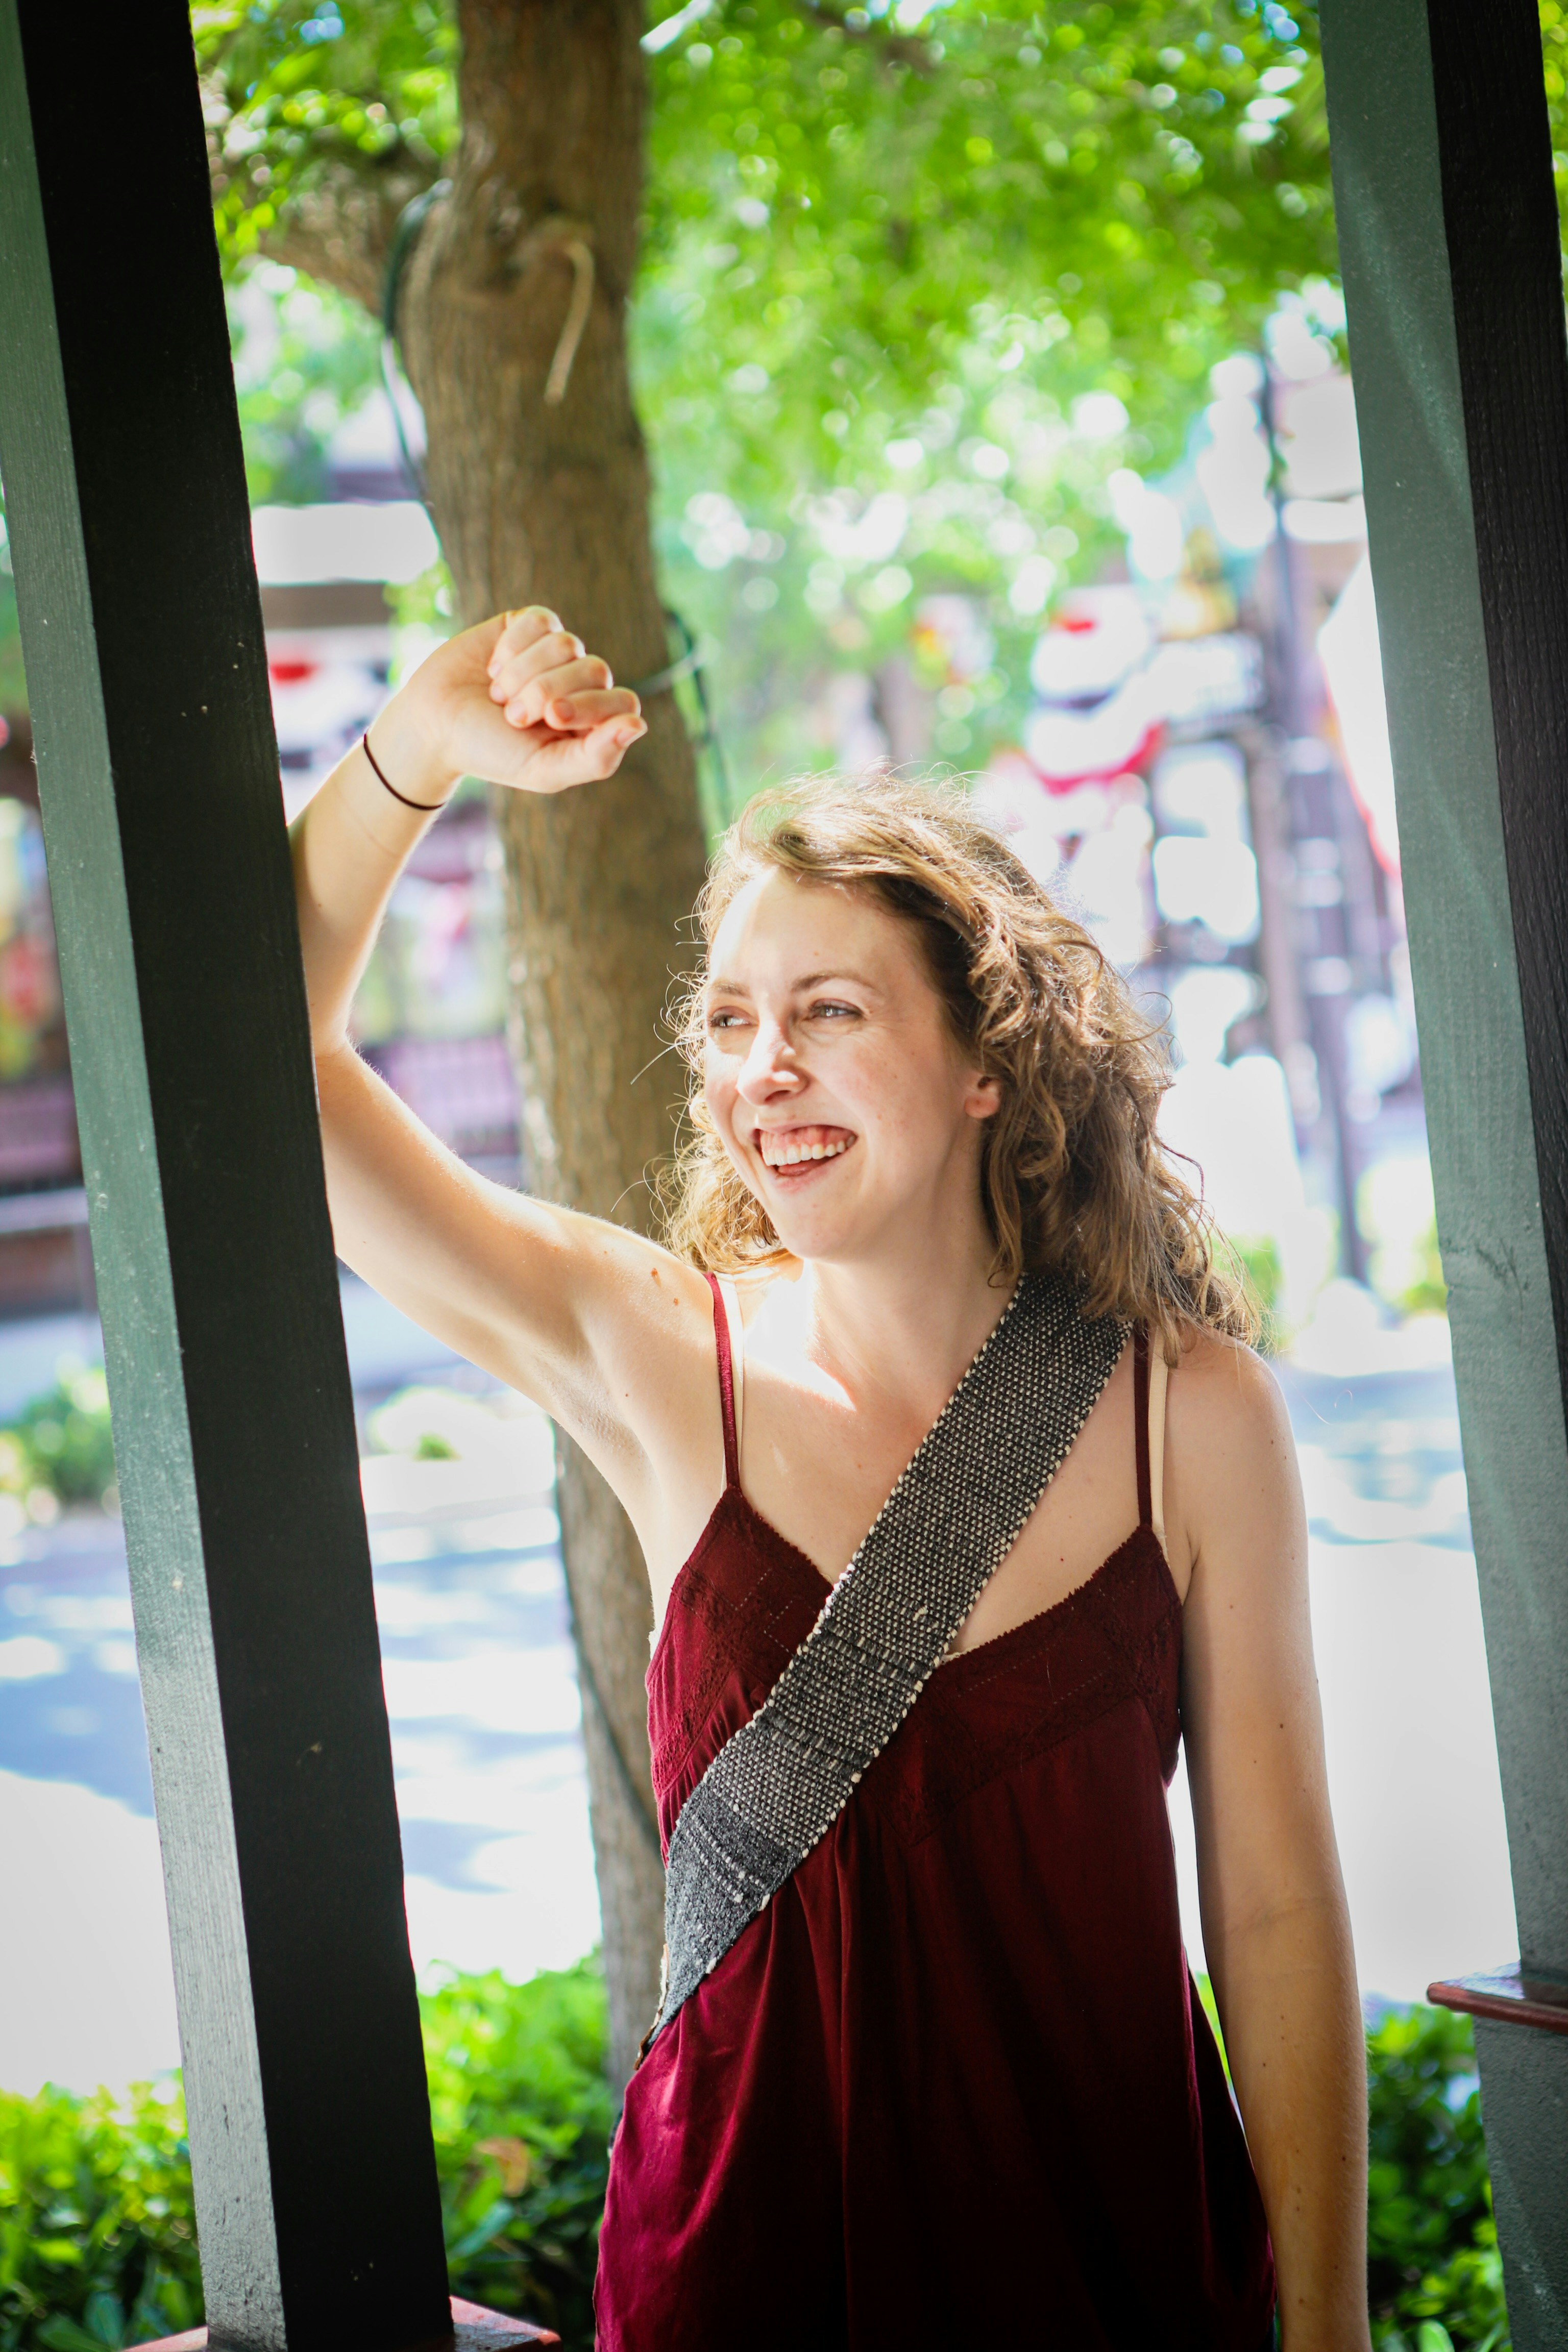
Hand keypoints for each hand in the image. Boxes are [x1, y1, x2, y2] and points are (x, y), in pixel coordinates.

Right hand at [371, 607, 646, 803]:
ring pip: (566, 644)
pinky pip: (541, 621)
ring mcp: (556, 653)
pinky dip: (513, 647)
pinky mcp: (527, 626)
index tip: (553, 718)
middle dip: (548, 691)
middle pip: (595, 669)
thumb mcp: (545, 769)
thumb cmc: (492, 753)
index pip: (624, 702)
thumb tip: (639, 725)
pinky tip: (494, 668)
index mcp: (593, 722)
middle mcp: (580, 684)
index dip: (592, 705)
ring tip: (500, 695)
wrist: (435, 724)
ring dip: (525, 673)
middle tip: (515, 715)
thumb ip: (597, 757)